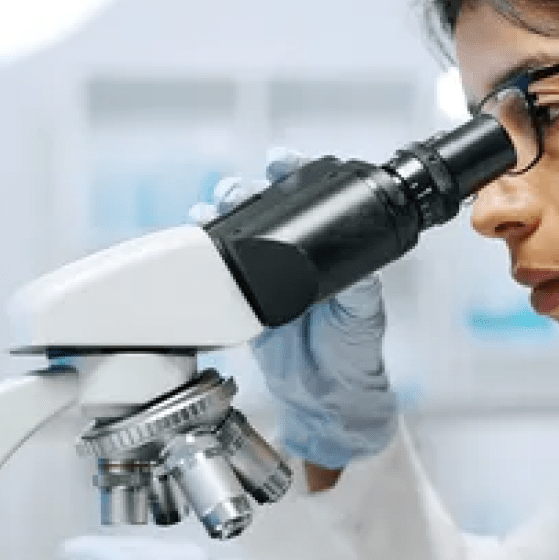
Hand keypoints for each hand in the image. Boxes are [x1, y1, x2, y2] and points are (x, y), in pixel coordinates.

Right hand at [191, 149, 397, 469]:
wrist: (326, 398)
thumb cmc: (353, 352)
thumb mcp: (364, 315)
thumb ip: (361, 292)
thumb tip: (362, 270)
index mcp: (324, 251)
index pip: (308, 201)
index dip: (292, 175)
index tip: (281, 161)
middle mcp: (292, 256)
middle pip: (263, 208)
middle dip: (246, 189)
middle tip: (240, 188)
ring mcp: (262, 277)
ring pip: (235, 232)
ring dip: (219, 213)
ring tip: (211, 208)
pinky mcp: (239, 301)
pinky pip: (216, 270)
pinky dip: (201, 253)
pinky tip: (195, 239)